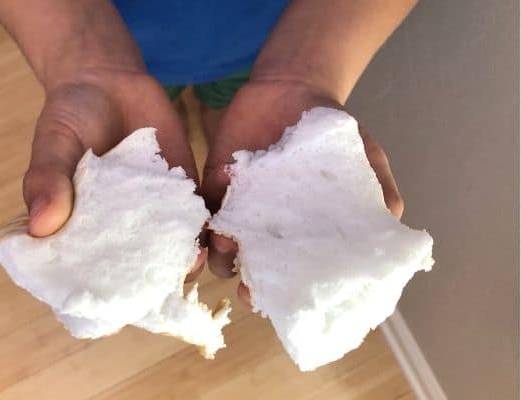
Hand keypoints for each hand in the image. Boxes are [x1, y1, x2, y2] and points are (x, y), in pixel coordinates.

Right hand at [23, 73, 205, 276]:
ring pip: (171, 248)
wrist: (109, 81)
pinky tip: (217, 233)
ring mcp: (154, 212)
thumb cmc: (71, 117)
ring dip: (185, 259)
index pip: (88, 274)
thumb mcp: (53, 143)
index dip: (99, 295)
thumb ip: (48, 180)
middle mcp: (120, 229)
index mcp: (82, 229)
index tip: (113, 311)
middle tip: (163, 291)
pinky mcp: (182, 190)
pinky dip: (206, 227)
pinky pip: (196, 215)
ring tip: (194, 262)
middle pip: (136, 269)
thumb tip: (40, 227)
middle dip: (150, 283)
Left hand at [201, 80, 403, 304]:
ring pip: (223, 250)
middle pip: (254, 270)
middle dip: (251, 285)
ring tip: (231, 247)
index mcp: (303, 232)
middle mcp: (270, 229)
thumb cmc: (332, 131)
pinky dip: (206, 224)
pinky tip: (217, 224)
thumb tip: (393, 229)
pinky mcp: (216, 187)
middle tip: (250, 290)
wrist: (293, 86)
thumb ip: (380, 194)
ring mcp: (240, 210)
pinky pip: (204, 214)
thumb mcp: (366, 158)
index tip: (286, 303)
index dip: (288, 293)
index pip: (293, 275)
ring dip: (224, 257)